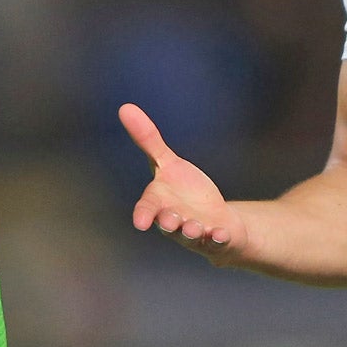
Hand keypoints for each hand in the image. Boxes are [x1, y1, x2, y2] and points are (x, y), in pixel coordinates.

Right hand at [119, 104, 245, 265]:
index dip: (143, 214)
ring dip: (192, 231)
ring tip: (195, 227)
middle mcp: (174, 221)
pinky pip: (217, 240)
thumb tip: (125, 107)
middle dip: (169, 222)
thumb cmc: (184, 191)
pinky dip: (218, 237)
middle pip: (168, 224)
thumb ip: (148, 140)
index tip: (139, 222)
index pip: (147, 208)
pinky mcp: (216, 238)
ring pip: (191, 235)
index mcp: (160, 203)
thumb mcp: (168, 163)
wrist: (212, 217)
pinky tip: (221, 232)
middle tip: (171, 220)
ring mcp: (195, 233)